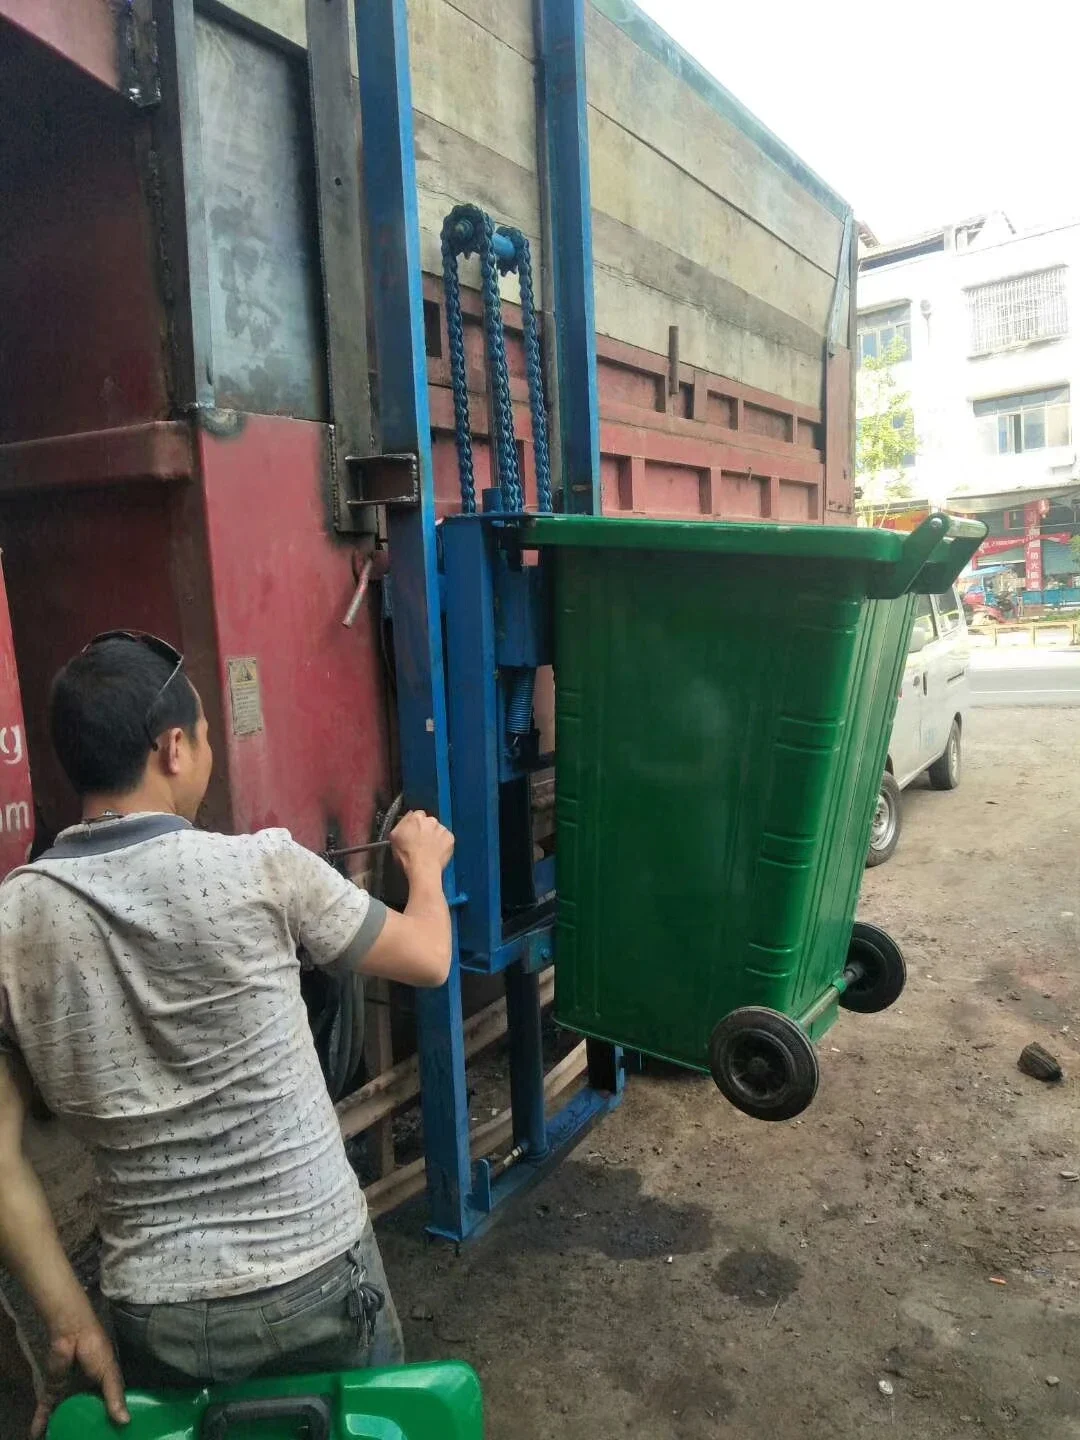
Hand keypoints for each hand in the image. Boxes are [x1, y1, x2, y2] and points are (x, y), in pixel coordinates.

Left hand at [30, 1319, 128, 1437]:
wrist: (71, 1333)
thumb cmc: (96, 1348)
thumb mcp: (110, 1372)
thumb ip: (115, 1396)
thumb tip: (125, 1421)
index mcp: (103, 1384)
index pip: (107, 1406)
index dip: (109, 1420)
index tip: (112, 1434)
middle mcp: (85, 1390)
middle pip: (86, 1413)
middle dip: (86, 1427)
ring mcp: (68, 1391)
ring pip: (66, 1414)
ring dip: (64, 1427)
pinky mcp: (52, 1391)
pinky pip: (46, 1410)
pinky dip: (41, 1422)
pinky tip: (36, 1435)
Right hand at [389, 811, 453, 875]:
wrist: (422, 869)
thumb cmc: (406, 856)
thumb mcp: (394, 836)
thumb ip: (401, 823)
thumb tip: (408, 816)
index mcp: (416, 817)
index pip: (418, 815)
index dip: (415, 825)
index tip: (414, 833)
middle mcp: (431, 820)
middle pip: (429, 822)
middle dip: (426, 830)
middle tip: (421, 843)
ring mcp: (442, 829)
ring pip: (438, 830)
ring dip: (435, 836)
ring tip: (429, 849)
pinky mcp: (450, 838)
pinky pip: (447, 839)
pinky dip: (443, 844)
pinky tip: (436, 852)